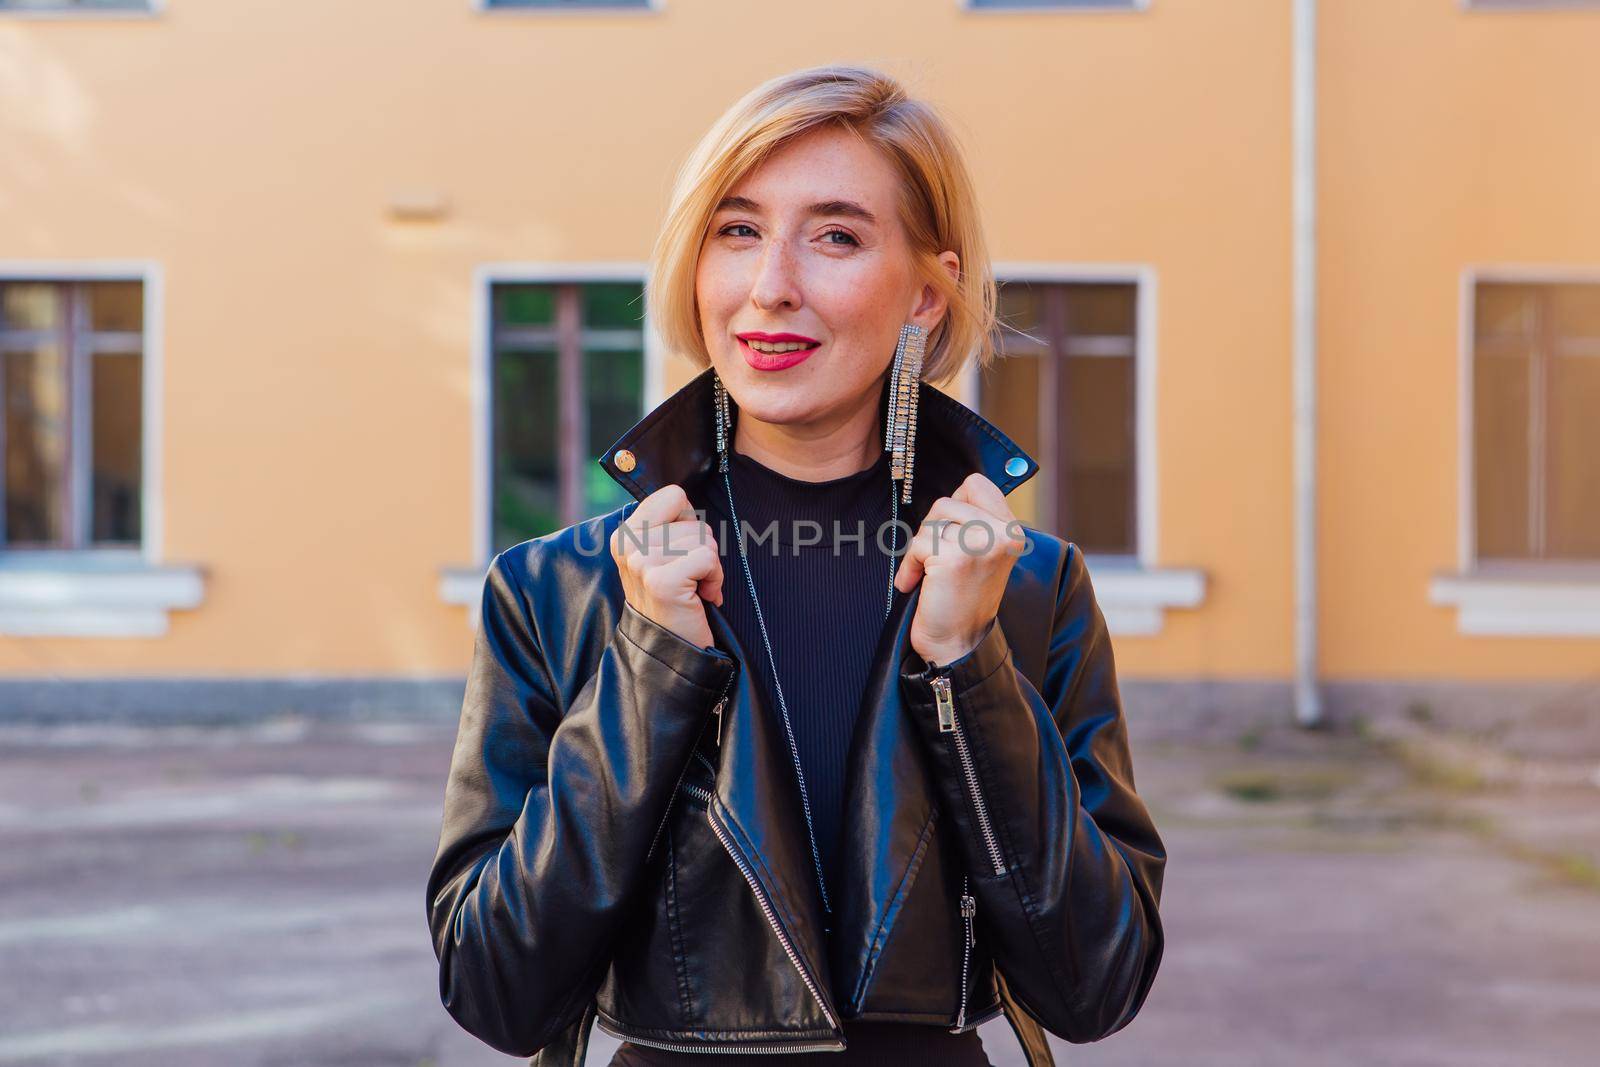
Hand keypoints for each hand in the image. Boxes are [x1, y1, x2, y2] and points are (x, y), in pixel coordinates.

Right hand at [610, 484, 723, 649]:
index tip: (680, 553)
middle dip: (701, 550)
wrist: (669, 649)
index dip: (688, 524)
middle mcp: (628, 544)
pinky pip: (708, 559)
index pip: (675, 495)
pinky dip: (714, 579)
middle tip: (688, 578)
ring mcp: (642, 562)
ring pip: (704, 539)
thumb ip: (667, 524)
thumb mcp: (660, 555)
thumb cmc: (674, 599)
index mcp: (624, 533)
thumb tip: (685, 495)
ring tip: (691, 589)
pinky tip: (700, 597)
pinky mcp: (662, 581)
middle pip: (695, 520)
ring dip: (709, 567)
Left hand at [893, 473, 1025, 666]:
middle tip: (937, 559)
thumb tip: (957, 491)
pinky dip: (911, 565)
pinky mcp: (956, 558)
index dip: (954, 505)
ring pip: (931, 521)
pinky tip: (918, 584)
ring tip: (930, 574)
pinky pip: (919, 544)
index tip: (951, 533)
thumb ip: (975, 521)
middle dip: (933, 529)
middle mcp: (1003, 534)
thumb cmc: (963, 598)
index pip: (976, 484)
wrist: (958, 644)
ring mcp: (981, 544)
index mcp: (1012, 530)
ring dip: (921, 549)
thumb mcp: (982, 552)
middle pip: (947, 501)